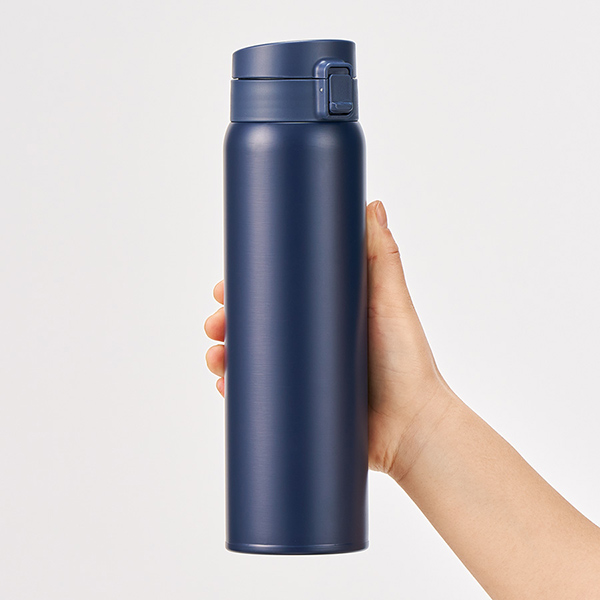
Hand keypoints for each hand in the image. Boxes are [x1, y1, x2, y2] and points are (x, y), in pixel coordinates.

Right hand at [205, 200, 454, 480]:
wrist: (412, 428)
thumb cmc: (407, 362)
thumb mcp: (391, 301)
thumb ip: (381, 255)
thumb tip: (371, 205)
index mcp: (326, 313)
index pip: (278, 293)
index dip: (248, 289)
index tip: (224, 287)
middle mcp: (312, 342)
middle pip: (258, 327)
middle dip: (227, 324)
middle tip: (214, 325)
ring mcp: (305, 374)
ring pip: (253, 361)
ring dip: (225, 356)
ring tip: (216, 359)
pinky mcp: (302, 405)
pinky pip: (261, 397)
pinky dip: (239, 391)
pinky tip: (226, 387)